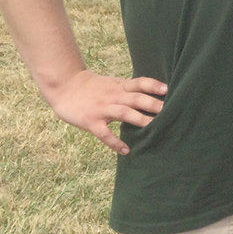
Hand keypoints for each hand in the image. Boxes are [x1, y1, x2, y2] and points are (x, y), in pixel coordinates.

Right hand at [44, 70, 167, 153]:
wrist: (65, 86)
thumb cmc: (92, 87)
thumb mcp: (112, 84)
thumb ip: (128, 89)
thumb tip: (151, 96)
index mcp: (119, 86)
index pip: (139, 83)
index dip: (153, 85)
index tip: (167, 89)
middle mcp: (113, 96)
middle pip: (135, 98)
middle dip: (151, 104)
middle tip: (167, 110)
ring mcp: (102, 109)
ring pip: (124, 113)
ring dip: (139, 119)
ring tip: (154, 127)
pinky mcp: (91, 121)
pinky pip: (105, 133)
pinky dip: (115, 142)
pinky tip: (126, 150)